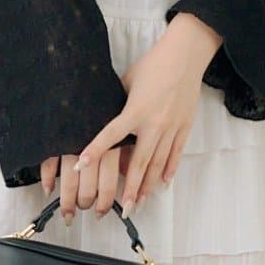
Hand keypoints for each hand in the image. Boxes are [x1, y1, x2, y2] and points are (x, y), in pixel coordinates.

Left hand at [47, 13, 220, 220]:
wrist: (185, 57)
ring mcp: (171, 127)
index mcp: (135, 110)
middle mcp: (153, 123)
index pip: (111, 135)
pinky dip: (169, 169)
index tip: (80, 166)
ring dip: (148, 185)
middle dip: (131, 187)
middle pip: (139, 162)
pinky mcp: (184, 127)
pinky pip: (176, 153)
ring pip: (158, 163)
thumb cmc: (153, 65)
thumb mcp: (127, 81)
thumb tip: (100, 115)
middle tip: (123, 207)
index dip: (94, 151)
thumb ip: (116, 102)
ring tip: (140, 202)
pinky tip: (163, 183)